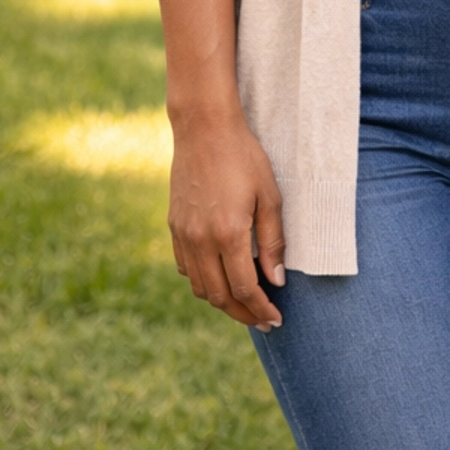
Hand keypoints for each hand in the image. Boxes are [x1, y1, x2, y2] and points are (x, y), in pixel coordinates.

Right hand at [168, 109, 286, 329]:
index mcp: (228, 234)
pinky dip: (203, 281)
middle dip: (242, 314)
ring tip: (244, 305)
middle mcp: (200, 240)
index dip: (260, 309)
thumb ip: (272, 241)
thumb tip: (275, 281)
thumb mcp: (269, 196)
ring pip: (199, 287)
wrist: (204, 129)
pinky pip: (186, 268)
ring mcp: (183, 235)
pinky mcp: (174, 226)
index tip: (276, 318)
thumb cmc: (244, 157)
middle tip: (263, 320)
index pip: (244, 289)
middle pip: (219, 296)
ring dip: (221, 302)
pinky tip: (220, 278)